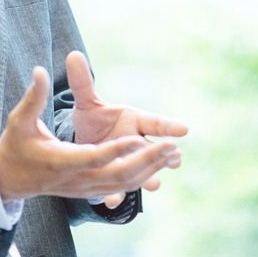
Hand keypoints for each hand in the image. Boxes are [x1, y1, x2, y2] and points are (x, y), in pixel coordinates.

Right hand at [0, 67, 180, 202]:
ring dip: (151, 169)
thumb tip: (40, 69)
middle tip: (172, 147)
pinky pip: (122, 187)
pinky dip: (142, 177)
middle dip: (146, 161)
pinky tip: (161, 166)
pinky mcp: (90, 192)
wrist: (11, 179)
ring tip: (174, 154)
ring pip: (124, 183)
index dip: (115, 150)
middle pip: (116, 174)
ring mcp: (85, 189)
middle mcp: (76, 179)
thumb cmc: (16, 146)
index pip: (92, 157)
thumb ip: (33, 96)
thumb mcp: (20, 120)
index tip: (137, 139)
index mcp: (60, 161)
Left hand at [66, 50, 187, 205]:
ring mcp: (129, 162)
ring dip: (147, 178)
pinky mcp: (116, 179)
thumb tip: (73, 54)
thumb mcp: (86, 102)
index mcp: (134, 120)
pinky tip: (109, 202)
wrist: (84, 143)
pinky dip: (115, 195)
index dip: (168, 126)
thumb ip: (82, 82)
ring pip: (141, 171)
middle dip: (164, 155)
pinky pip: (118, 188)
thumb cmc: (92, 119)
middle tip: (176, 159)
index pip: (154, 122)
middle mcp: (136, 142)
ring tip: (155, 185)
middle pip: (153, 149)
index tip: (184, 129)